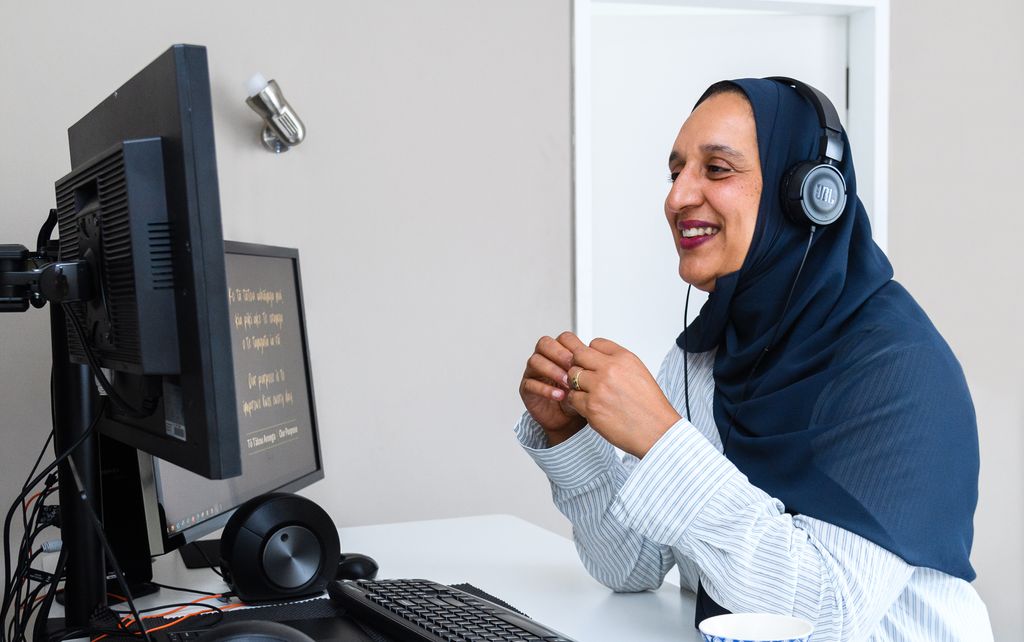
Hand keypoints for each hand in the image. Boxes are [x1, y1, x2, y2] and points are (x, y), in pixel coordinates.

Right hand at [519, 333, 587, 444]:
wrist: (568, 420)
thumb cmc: (579, 396)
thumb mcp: (590, 380)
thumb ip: (592, 368)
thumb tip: (605, 359)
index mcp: (560, 352)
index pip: (562, 338)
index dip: (571, 345)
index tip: (584, 358)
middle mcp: (544, 358)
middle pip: (544, 344)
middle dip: (559, 354)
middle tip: (572, 366)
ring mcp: (533, 372)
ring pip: (535, 361)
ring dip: (552, 370)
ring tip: (567, 383)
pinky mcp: (527, 388)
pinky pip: (530, 384)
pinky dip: (545, 389)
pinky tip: (559, 395)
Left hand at [559, 334, 680, 457]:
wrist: (657, 431)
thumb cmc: (650, 407)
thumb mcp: (639, 373)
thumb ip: (617, 364)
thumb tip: (598, 360)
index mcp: (624, 358)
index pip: (596, 343)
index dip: (591, 353)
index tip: (592, 361)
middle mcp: (610, 369)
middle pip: (578, 355)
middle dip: (578, 364)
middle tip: (583, 375)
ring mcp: (599, 388)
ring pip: (572, 376)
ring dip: (576, 384)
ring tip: (588, 393)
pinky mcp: (591, 407)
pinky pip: (572, 397)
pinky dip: (577, 402)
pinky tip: (589, 406)